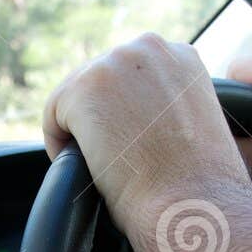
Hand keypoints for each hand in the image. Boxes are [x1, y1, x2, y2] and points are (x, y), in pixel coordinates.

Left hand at [43, 34, 251, 245]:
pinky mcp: (84, 88)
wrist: (191, 203)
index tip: (128, 141)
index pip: (132, 74)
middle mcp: (149, 48)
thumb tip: (134, 115)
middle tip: (111, 157)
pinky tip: (84, 168)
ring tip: (98, 164)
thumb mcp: (194, 123)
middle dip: (101, 116)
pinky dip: (59, 142)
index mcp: (180, 55)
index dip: (125, 111)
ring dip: (81, 129)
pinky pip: (54, 113)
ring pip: (76, 94)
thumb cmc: (197, 183)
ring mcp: (115, 63)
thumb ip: (168, 103)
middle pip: (101, 78)